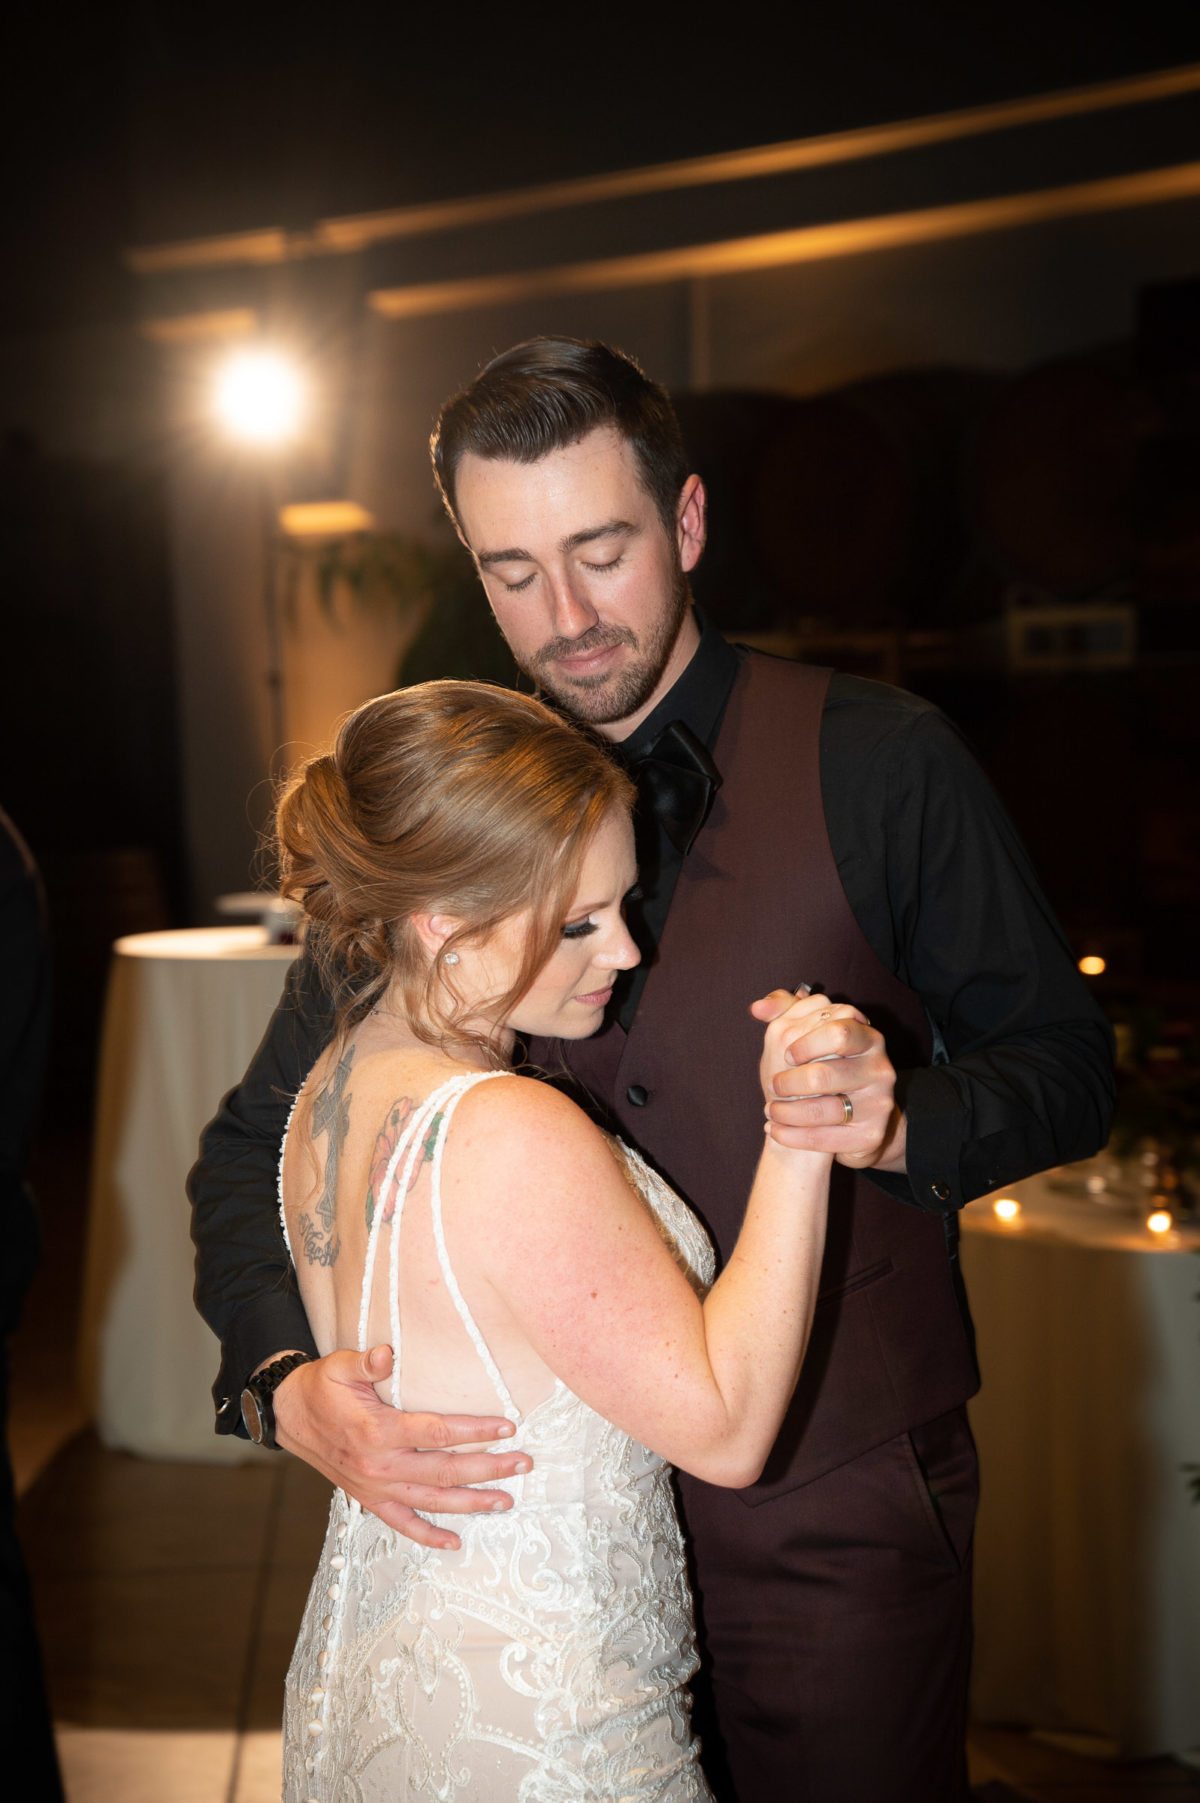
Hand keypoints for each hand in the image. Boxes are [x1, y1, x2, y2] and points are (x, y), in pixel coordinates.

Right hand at [272, 1344, 531, 1550]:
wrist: (290, 1416)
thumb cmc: (321, 1387)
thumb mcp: (339, 1365)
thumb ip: (366, 1362)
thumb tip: (387, 1354)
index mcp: (378, 1431)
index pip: (439, 1433)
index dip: (475, 1431)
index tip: (508, 1426)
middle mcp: (381, 1465)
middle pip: (446, 1472)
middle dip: (489, 1469)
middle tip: (523, 1464)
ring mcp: (376, 1487)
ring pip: (432, 1501)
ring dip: (472, 1503)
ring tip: (506, 1500)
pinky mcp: (370, 1499)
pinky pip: (402, 1524)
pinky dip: (428, 1536)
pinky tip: (454, 1542)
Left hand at [750, 990, 905, 1171]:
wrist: (846, 1118)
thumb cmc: (820, 1069)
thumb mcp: (806, 1036)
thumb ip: (785, 1011)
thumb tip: (758, 1007)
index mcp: (867, 1037)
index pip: (838, 1031)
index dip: (806, 1043)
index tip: (787, 1054)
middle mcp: (880, 1069)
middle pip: (825, 1075)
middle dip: (789, 1083)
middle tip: (773, 1086)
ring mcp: (879, 1103)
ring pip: (822, 1110)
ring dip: (785, 1112)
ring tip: (770, 1111)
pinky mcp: (871, 1134)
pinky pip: (824, 1138)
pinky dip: (791, 1136)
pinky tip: (774, 1130)